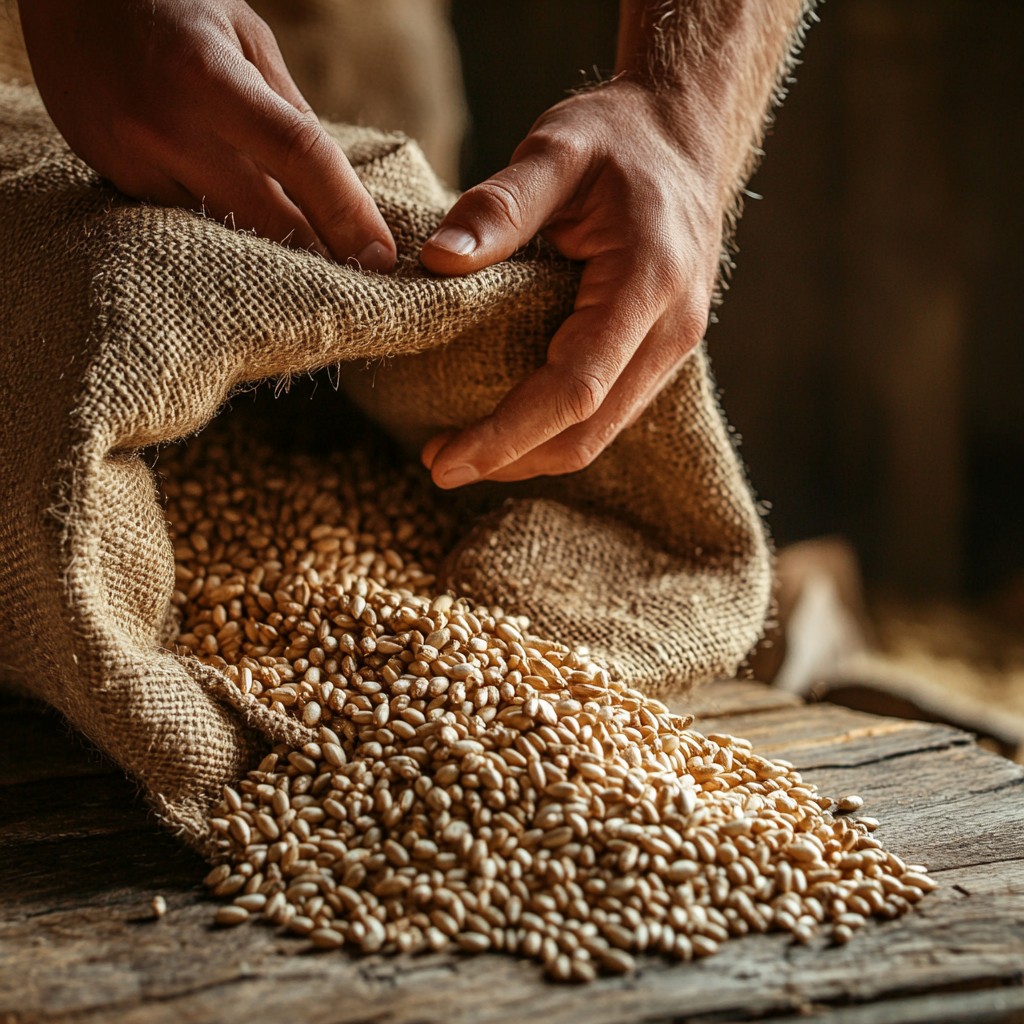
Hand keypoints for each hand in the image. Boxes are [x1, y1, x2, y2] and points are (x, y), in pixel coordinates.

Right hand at [17, 0, 395, 267]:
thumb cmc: (173, 3)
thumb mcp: (246, 37)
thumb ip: (290, 114)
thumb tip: (338, 194)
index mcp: (210, 77)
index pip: (300, 156)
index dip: (348, 213)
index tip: (381, 258)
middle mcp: (166, 126)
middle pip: (265, 220)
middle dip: (318, 257)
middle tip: (356, 280)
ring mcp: (132, 160)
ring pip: (223, 234)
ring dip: (269, 255)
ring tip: (309, 269)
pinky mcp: (111, 181)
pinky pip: (184, 224)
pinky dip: (221, 232)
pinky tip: (244, 238)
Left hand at [419, 79, 723, 486]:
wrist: (685, 138)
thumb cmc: (620, 139)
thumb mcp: (557, 148)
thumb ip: (499, 203)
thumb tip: (437, 261)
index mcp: (647, 281)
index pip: (575, 387)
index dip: (508, 434)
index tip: (446, 458)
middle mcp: (671, 329)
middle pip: (589, 429)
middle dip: (512, 459)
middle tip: (439, 465)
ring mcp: (673, 347)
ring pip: (601, 432)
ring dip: (531, 455)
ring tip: (462, 453)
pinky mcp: (660, 353)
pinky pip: (608, 412)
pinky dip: (554, 431)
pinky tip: (509, 425)